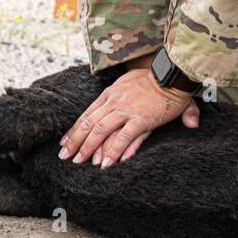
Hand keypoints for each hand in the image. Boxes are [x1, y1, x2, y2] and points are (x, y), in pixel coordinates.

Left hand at [58, 67, 199, 167]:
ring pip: (101, 131)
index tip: (64, 142)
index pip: (87, 114)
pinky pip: (124, 137)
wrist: (172, 73)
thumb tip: (113, 118)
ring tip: (79, 162)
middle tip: (64, 157)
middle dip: (75, 142)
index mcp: (110, 93)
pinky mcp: (142, 119)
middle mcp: (114, 102)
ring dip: (88, 148)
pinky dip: (114, 151)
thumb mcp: (129, 85)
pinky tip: (107, 164)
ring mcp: (127, 111)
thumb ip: (119, 102)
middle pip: (89, 124)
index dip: (74, 129)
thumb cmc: (154, 79)